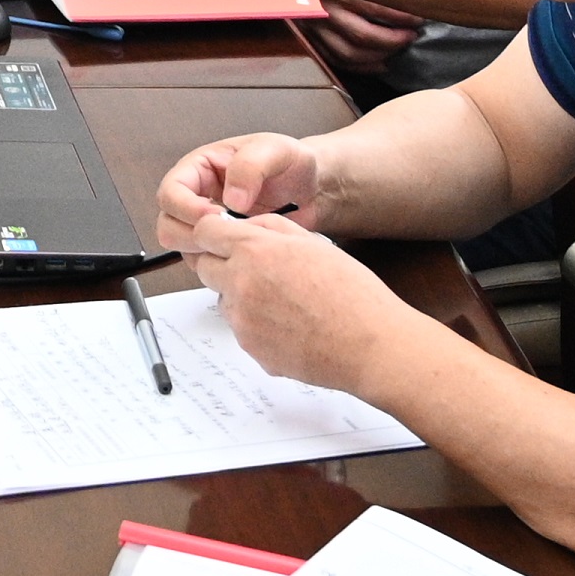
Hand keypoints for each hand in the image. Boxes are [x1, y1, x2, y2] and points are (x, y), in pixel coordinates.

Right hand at [158, 129, 320, 246]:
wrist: (314, 188)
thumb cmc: (292, 163)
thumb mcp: (276, 150)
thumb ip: (251, 166)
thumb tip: (230, 198)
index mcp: (201, 167)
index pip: (171, 192)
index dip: (186, 207)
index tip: (215, 215)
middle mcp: (198, 195)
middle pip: (168, 222)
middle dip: (191, 234)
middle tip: (222, 236)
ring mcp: (208, 223)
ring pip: (183, 245)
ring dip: (205, 249)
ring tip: (238, 243)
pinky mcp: (222, 243)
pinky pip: (206, 259)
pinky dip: (220, 261)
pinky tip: (245, 251)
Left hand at [189, 209, 407, 396]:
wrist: (370, 345)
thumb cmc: (352, 294)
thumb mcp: (313, 243)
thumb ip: (271, 229)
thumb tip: (245, 226)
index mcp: (255, 251)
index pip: (205, 232)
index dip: (213, 232)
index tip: (223, 237)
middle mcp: (241, 284)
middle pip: (204, 267)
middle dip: (221, 264)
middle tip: (255, 269)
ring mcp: (243, 320)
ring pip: (224, 301)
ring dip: (240, 297)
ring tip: (285, 302)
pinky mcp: (251, 349)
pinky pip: (242, 330)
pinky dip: (257, 326)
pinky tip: (291, 326)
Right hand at [305, 0, 423, 69]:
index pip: (374, 7)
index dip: (401, 16)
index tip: (419, 17)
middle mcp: (325, 10)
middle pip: (364, 35)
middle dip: (394, 40)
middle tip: (412, 36)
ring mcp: (315, 27)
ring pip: (350, 53)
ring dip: (379, 56)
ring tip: (398, 50)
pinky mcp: (310, 37)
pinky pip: (336, 60)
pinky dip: (360, 68)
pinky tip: (379, 65)